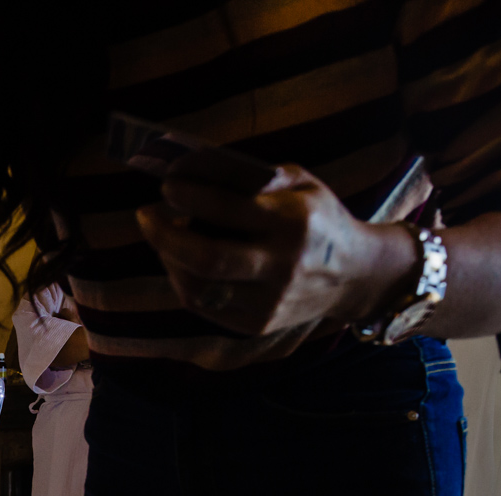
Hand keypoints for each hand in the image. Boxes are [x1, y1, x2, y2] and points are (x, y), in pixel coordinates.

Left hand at [135, 165, 417, 338]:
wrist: (354, 275)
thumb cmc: (317, 218)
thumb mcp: (299, 182)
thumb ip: (250, 175)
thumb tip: (188, 165)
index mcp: (294, 221)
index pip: (229, 209)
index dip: (190, 196)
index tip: (167, 185)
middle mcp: (282, 265)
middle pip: (207, 258)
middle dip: (165, 235)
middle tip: (145, 215)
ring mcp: (269, 301)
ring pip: (199, 288)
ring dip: (169, 259)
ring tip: (163, 237)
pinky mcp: (257, 324)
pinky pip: (203, 306)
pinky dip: (182, 281)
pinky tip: (179, 261)